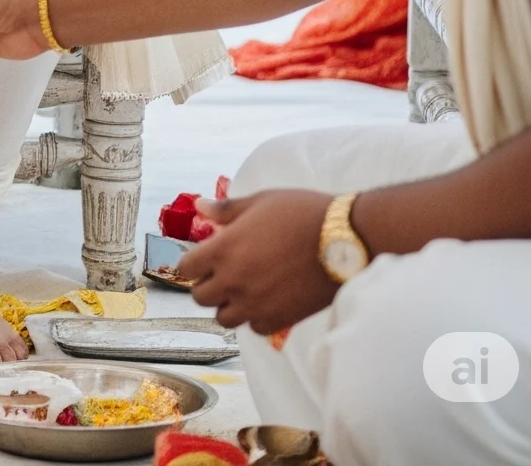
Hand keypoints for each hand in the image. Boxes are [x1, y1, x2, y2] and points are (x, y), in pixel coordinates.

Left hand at [177, 189, 340, 335]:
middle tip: (222, 274)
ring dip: (228, 306)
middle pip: (201, 297)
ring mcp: (256, 303)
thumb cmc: (300, 213)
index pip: (187, 268)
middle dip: (207, 285)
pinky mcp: (281, 319)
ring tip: (242, 290)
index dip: (193, 263)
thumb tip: (200, 206)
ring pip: (224, 318)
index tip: (203, 258)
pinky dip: (255, 319)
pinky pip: (255, 329)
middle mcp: (234, 280)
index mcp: (223, 249)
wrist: (343, 240)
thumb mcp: (259, 201)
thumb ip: (226, 209)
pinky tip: (264, 301)